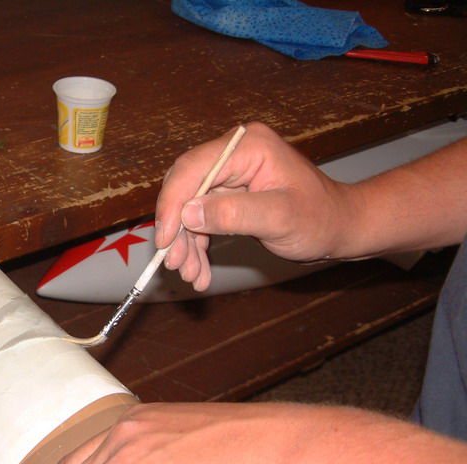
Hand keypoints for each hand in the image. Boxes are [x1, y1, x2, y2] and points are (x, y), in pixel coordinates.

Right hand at [155, 122, 348, 290]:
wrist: (339, 227)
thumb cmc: (320, 218)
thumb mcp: (279, 218)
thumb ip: (233, 213)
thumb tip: (188, 214)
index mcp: (248, 146)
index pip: (193, 169)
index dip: (173, 204)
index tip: (166, 239)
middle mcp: (234, 153)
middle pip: (185, 188)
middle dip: (178, 230)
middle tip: (175, 264)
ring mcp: (230, 173)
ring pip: (189, 207)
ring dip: (186, 243)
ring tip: (191, 273)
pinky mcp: (229, 192)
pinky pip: (201, 217)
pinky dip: (197, 243)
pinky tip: (199, 268)